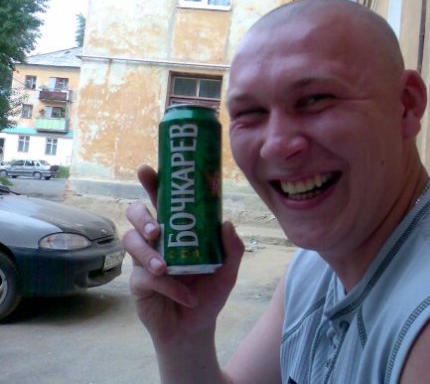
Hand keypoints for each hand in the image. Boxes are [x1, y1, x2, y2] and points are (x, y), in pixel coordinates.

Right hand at [123, 165, 244, 347]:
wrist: (197, 328)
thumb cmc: (209, 292)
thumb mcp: (228, 270)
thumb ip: (232, 248)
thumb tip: (227, 224)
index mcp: (175, 229)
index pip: (160, 200)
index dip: (151, 183)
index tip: (146, 170)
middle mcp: (156, 240)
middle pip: (134, 214)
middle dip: (141, 216)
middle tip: (157, 229)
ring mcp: (143, 260)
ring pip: (131, 242)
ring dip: (148, 254)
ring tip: (165, 268)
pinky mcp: (138, 284)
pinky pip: (145, 278)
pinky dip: (169, 287)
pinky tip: (187, 296)